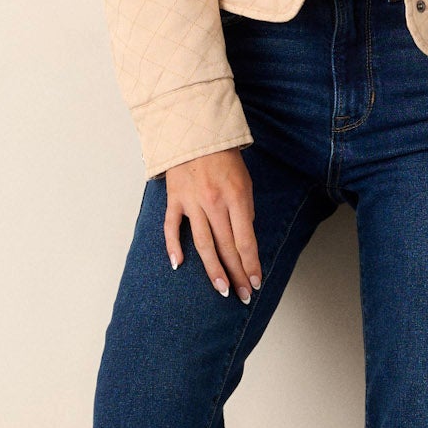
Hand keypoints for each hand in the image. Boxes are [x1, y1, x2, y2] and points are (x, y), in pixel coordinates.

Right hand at [164, 147, 261, 302]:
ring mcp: (191, 202)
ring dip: (213, 270)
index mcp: (236, 197)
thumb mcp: (245, 181)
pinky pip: (172, 227)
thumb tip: (244, 239)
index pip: (245, 240)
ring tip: (221, 289)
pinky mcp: (174, 199)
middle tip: (242, 295)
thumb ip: (245, 210)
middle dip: (237, 274)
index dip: (251, 264)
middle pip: (227, 247)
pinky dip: (174, 246)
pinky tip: (178, 264)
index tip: (256, 282)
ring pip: (203, 244)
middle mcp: (214, 203)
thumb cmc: (224, 157)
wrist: (195, 132)